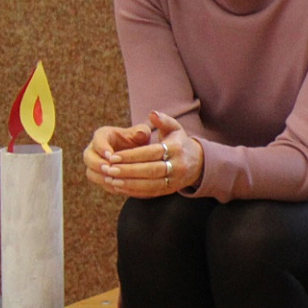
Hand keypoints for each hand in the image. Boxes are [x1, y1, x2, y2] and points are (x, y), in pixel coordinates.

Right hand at [84, 123, 151, 196]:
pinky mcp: (100, 177)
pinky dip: (108, 185)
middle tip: (108, 169)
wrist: (138, 155)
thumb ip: (141, 131)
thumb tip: (140, 133)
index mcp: (103, 136)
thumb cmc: (138, 140)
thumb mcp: (142, 134)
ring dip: (100, 177)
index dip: (102, 148)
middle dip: (97, 164)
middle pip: (88, 158)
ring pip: (91, 172)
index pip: (97, 140)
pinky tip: (118, 187)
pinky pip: (100, 183)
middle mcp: (94, 150)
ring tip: (112, 179)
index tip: (110, 155)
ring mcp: (95, 165)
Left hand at [87, 111, 203, 197]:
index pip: (151, 152)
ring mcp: (175, 180)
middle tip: (109, 169)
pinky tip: (120, 187)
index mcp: (176, 148)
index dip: (131, 155)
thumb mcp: (175, 128)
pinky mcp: (170, 190)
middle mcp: (178, 166)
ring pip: (150, 184)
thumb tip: (152, 114)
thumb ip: (163, 120)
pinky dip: (134, 191)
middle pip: (150, 170)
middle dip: (128, 170)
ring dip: (129, 183)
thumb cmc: (179, 143)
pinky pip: (151, 192)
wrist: (199, 163)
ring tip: (111, 180)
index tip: (113, 156)